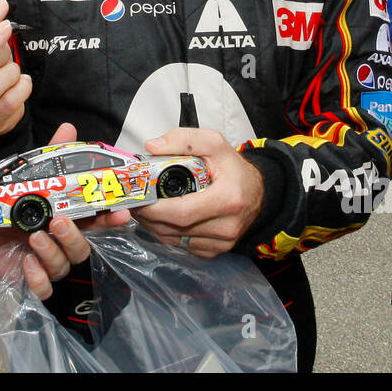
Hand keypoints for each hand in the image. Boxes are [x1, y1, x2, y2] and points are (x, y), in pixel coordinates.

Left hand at [0, 122, 129, 298]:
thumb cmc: (9, 205)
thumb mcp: (30, 179)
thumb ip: (51, 157)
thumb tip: (68, 128)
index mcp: (67, 220)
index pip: (96, 222)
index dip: (110, 219)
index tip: (120, 212)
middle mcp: (61, 243)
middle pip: (82, 248)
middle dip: (73, 236)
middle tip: (58, 221)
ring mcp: (47, 262)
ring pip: (63, 265)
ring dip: (51, 251)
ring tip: (33, 237)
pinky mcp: (29, 278)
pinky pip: (42, 287)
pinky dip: (37, 278)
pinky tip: (27, 263)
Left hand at [134, 128, 263, 257]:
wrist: (257, 192)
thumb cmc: (233, 169)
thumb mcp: (214, 143)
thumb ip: (183, 139)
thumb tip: (152, 147)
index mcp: (227, 199)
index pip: (182, 212)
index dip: (155, 209)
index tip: (137, 199)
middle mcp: (226, 225)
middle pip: (175, 229)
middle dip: (149, 217)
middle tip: (134, 202)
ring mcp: (222, 242)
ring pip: (175, 240)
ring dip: (154, 226)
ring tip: (144, 209)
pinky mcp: (216, 250)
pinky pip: (183, 246)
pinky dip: (167, 234)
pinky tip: (161, 220)